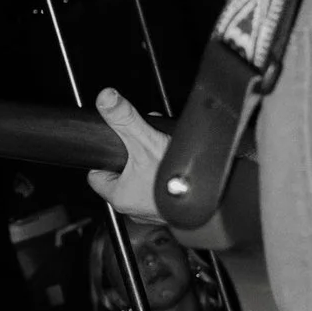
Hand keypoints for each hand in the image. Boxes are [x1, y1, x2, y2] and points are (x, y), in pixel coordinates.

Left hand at [87, 86, 170, 221]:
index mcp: (119, 196)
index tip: (114, 146)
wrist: (214, 200)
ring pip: (143, 181)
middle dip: (134, 155)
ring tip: (161, 149)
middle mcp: (134, 208)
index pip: (97, 175)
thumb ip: (124, 119)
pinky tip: (175, 164)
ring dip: (151, 164)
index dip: (105, 158)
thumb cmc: (177, 181)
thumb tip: (106, 99)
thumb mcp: (145, 141)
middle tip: (144, 142)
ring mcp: (153, 211)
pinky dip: (166, 176)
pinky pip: (161, 189)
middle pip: (123, 175)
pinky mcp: (170, 210)